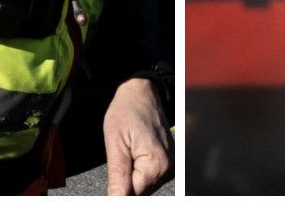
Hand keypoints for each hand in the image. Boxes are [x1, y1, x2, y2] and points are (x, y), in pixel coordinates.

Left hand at [104, 77, 172, 194]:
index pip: (133, 195)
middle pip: (140, 190)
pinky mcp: (168, 159)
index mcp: (156, 164)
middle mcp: (168, 167)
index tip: (114, 173)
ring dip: (132, 174)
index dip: (118, 188)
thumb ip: (117, 176)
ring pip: (144, 183)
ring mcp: (170, 163)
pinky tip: (134, 151)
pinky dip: (138, 168)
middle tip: (120, 156)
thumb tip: (115, 201)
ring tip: (127, 151)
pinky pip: (149, 174)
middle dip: (126, 180)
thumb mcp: (115, 142)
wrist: (141, 90)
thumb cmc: (127, 110)